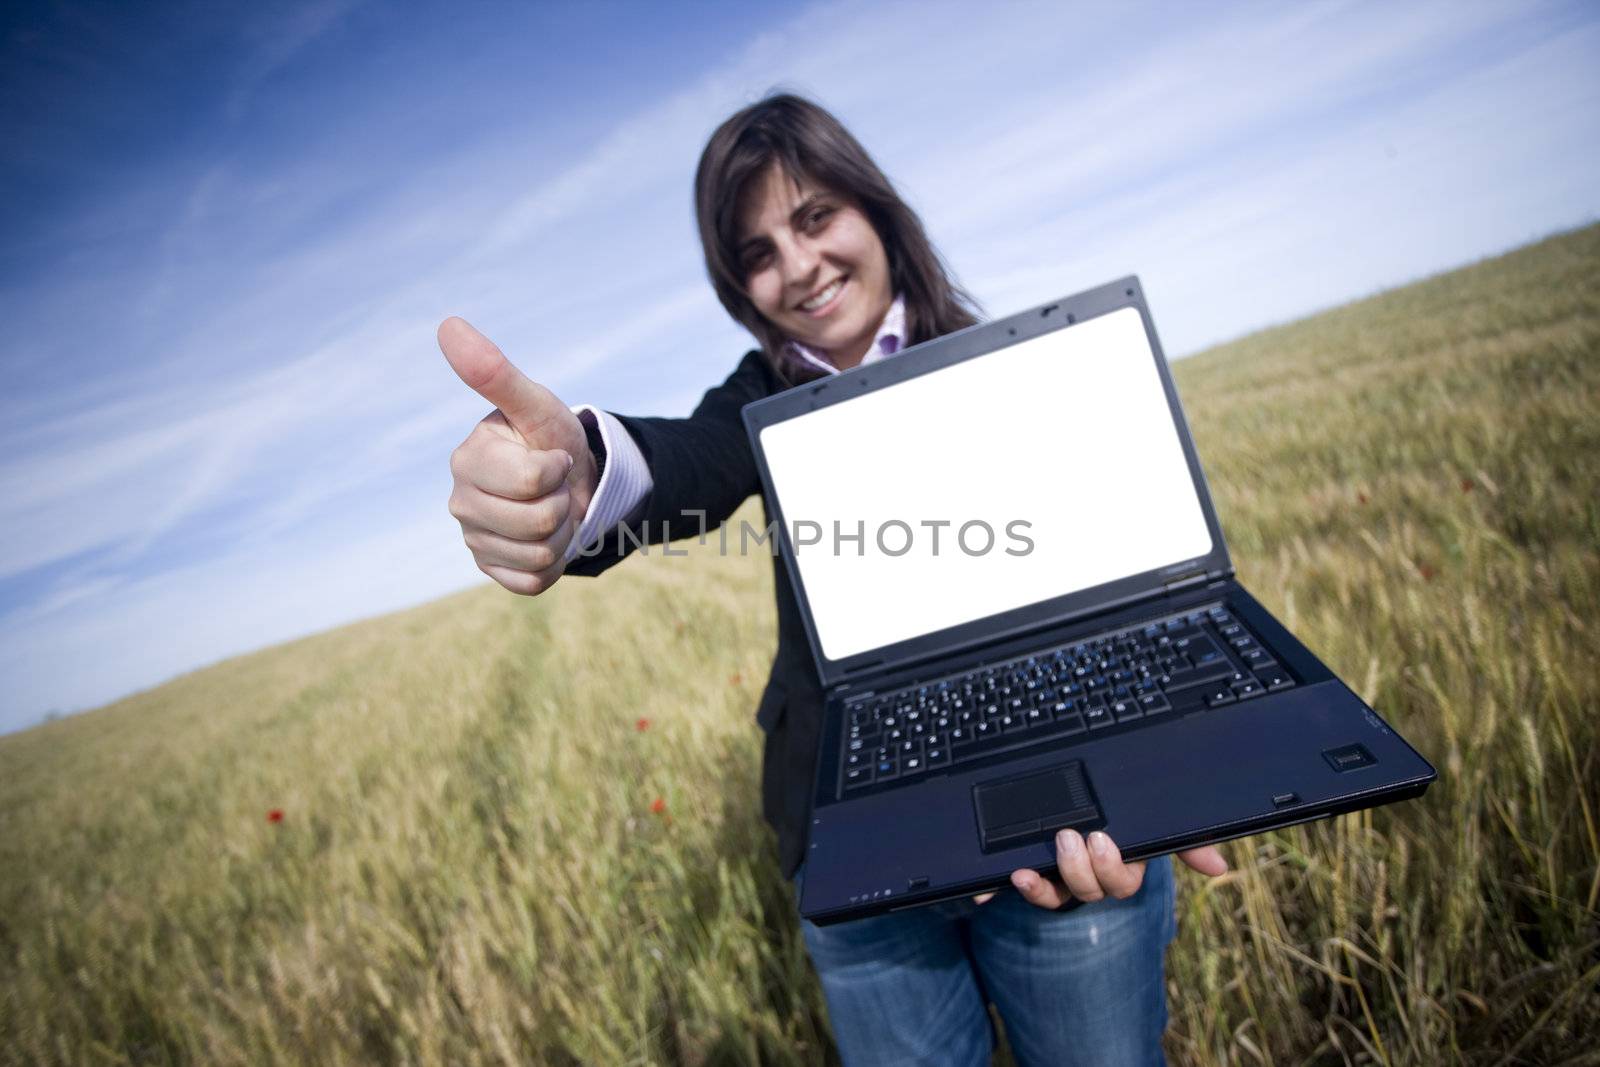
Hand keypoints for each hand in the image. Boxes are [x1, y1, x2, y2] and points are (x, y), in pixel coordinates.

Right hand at [438, 316, 600, 595]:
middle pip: (540, 521)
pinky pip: (534, 582)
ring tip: (552, 509)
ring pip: (542, 554)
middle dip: (563, 501)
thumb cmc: (550, 439)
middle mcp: (460, 503)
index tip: (553, 456)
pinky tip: (545, 540)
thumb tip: (447, 324)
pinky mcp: (492, 571)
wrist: (570, 482)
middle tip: (555, 486)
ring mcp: (474, 540)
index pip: (534, 480)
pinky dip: (554, 564)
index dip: (559, 468)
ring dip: (563, 532)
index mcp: (466, 460)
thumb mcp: (535, 406)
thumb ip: (495, 373)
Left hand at [972, 832, 1228, 907]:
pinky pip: (1012, 890)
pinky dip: (999, 890)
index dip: (1112, 869)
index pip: (1122, 880)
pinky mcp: (1024, 874)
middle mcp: (1087, 876)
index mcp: (1118, 862)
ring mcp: (1055, 878)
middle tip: (1070, 836)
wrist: (1063, 793)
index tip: (1103, 841)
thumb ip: (1182, 838)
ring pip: (1054, 897)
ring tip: (1032, 864)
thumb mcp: (1146, 818)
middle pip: (1090, 891)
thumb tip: (1219, 866)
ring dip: (1044, 887)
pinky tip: (994, 884)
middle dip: (1081, 869)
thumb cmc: (1118, 814)